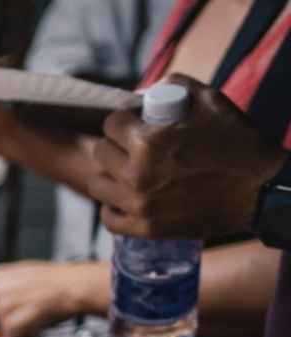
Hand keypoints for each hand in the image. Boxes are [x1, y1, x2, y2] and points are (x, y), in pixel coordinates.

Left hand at [0, 260, 107, 336]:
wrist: (72, 286)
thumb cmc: (54, 280)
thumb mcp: (23, 273)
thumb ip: (3, 285)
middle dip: (7, 316)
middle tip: (28, 308)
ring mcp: (2, 305)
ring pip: (2, 326)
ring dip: (17, 326)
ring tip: (35, 312)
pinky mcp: (10, 320)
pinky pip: (10, 336)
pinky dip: (22, 334)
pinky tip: (35, 322)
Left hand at [87, 75, 286, 238]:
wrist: (260, 190)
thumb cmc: (237, 142)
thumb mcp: (210, 100)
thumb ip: (173, 87)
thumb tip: (141, 95)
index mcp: (150, 142)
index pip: (111, 123)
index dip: (124, 119)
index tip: (135, 123)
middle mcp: (138, 174)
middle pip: (100, 152)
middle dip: (115, 143)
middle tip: (132, 146)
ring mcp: (139, 205)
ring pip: (97, 184)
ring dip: (110, 174)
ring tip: (129, 170)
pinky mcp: (145, 228)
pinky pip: (108, 217)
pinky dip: (114, 206)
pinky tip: (128, 196)